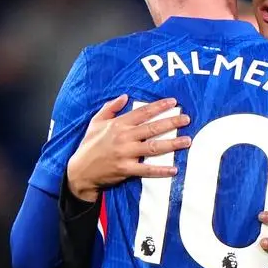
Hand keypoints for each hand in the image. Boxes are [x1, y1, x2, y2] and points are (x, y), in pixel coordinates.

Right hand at [66, 95, 190, 202]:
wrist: (80, 171)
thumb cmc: (89, 146)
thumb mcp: (96, 122)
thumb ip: (110, 108)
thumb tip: (124, 96)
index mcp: (118, 125)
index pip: (142, 112)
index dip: (159, 106)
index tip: (173, 102)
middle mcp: (124, 137)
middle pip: (152, 128)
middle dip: (171, 122)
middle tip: (186, 119)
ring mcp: (126, 154)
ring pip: (154, 147)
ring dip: (172, 144)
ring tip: (187, 141)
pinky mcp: (126, 169)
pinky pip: (147, 170)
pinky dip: (161, 170)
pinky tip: (174, 169)